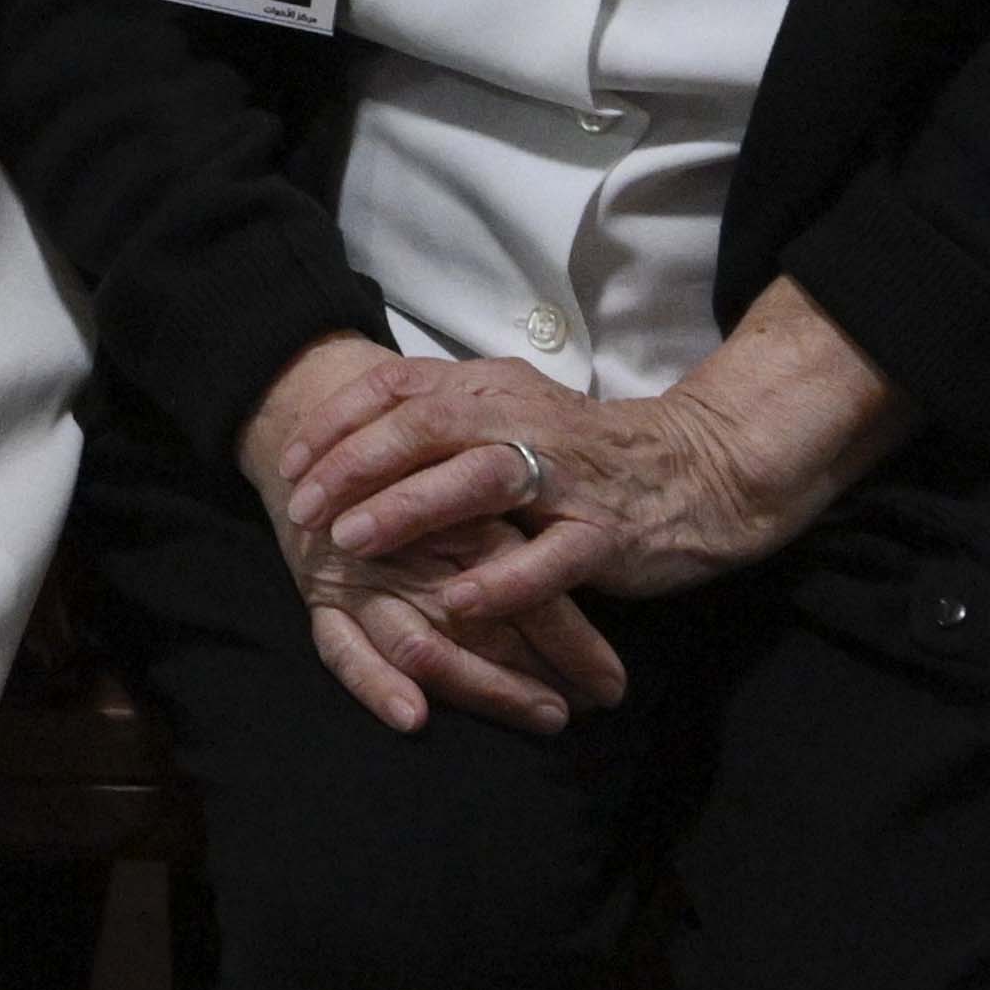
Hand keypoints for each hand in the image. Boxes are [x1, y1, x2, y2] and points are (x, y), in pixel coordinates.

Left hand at [236, 337, 628, 735]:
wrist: (699, 470)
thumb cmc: (587, 452)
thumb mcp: (512, 414)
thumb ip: (445, 416)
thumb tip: (354, 431)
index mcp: (495, 388)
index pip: (400, 387)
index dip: (337, 422)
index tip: (290, 463)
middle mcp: (525, 420)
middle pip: (426, 426)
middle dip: (355, 465)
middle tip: (303, 508)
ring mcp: (567, 475)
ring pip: (480, 479)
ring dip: (410, 507)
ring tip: (353, 541)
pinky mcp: (605, 531)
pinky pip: (549, 557)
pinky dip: (501, 579)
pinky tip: (456, 603)